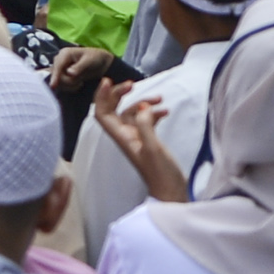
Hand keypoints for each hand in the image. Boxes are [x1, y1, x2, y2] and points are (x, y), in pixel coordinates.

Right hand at [48, 46, 121, 98]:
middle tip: (81, 82)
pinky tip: (78, 84)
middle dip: (68, 81)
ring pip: (59, 81)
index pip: (57, 66)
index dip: (55, 76)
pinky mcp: (63, 75)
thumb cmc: (96, 58)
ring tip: (81, 82)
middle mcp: (60, 60)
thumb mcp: (89, 61)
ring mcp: (61, 68)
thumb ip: (79, 67)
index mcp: (65, 53)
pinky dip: (70, 86)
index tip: (53, 86)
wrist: (101, 63)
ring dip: (70, 85)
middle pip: (57, 75)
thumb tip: (69, 73)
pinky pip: (62, 84)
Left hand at [91, 81, 192, 202]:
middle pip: (114, 109)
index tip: (109, 81)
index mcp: (121, 137)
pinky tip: (165, 111)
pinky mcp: (148, 141)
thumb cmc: (161, 174)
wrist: (171, 192)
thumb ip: (145, 126)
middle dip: (121, 94)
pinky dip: (154, 113)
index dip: (101, 96)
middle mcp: (126, 136)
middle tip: (133, 84)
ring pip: (133, 113)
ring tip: (160, 98)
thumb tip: (141, 106)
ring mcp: (137, 139)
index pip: (102, 113)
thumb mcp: (153, 149)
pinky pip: (146, 121)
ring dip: (144, 102)